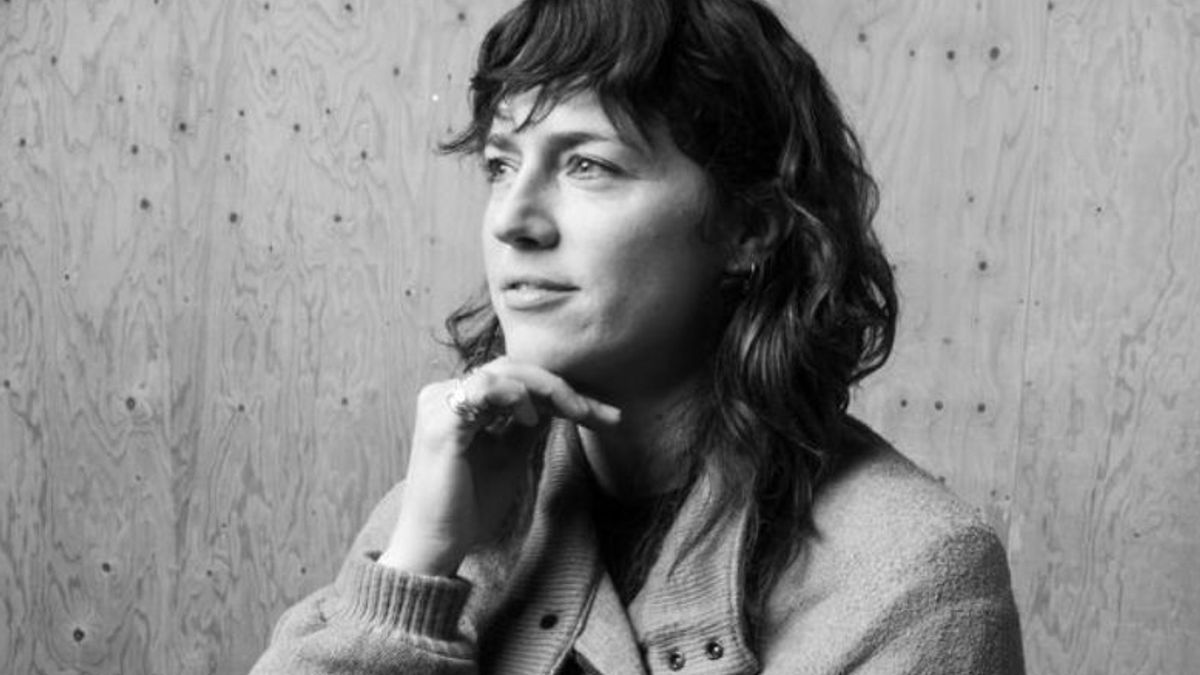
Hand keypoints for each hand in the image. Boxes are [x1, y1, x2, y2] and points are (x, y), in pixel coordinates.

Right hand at [377, 358, 619, 575]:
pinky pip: (484, 388)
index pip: (516, 380)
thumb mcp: (509, 455)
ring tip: (573, 413)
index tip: (602, 416)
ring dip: (546, 389)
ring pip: (504, 372)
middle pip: (513, 369)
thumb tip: (556, 402)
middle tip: (597, 414)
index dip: (560, 393)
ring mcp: (439, 403)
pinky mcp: (441, 421)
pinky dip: (515, 396)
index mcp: (459, 400)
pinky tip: (531, 418)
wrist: (436, 544)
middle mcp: (444, 393)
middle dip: (561, 388)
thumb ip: (527, 425)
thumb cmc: (468, 505)